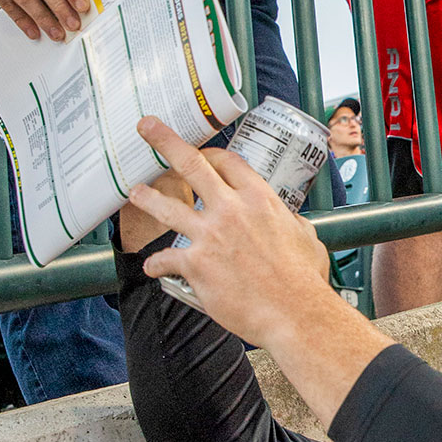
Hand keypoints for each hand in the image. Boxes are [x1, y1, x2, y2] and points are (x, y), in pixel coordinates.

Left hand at [127, 117, 332, 345]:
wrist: (295, 314)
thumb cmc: (305, 282)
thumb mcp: (307, 238)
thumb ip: (292, 223)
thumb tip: (290, 222)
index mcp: (259, 199)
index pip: (228, 162)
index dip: (210, 154)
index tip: (200, 153)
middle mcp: (231, 210)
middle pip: (190, 164)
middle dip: (165, 141)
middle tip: (147, 127)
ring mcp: (210, 235)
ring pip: (167, 207)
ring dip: (147, 197)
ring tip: (135, 192)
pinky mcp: (196, 264)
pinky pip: (165, 259)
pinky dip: (156, 264)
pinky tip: (153, 268)